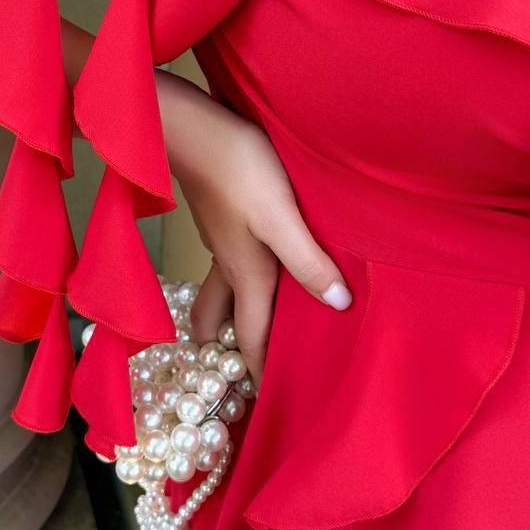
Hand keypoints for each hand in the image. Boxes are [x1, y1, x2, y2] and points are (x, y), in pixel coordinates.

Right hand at [155, 69, 351, 388]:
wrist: (190, 127)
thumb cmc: (238, 168)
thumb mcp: (282, 217)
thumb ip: (309, 262)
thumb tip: (339, 306)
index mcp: (247, 273)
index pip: (251, 335)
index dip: (262, 369)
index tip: (273, 402)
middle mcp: (229, 262)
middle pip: (223, 319)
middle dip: (234, 346)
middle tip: (251, 367)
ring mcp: (220, 238)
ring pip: (221, 289)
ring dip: (230, 312)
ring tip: (249, 321)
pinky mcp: (219, 214)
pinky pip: (227, 260)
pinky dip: (239, 276)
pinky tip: (258, 260)